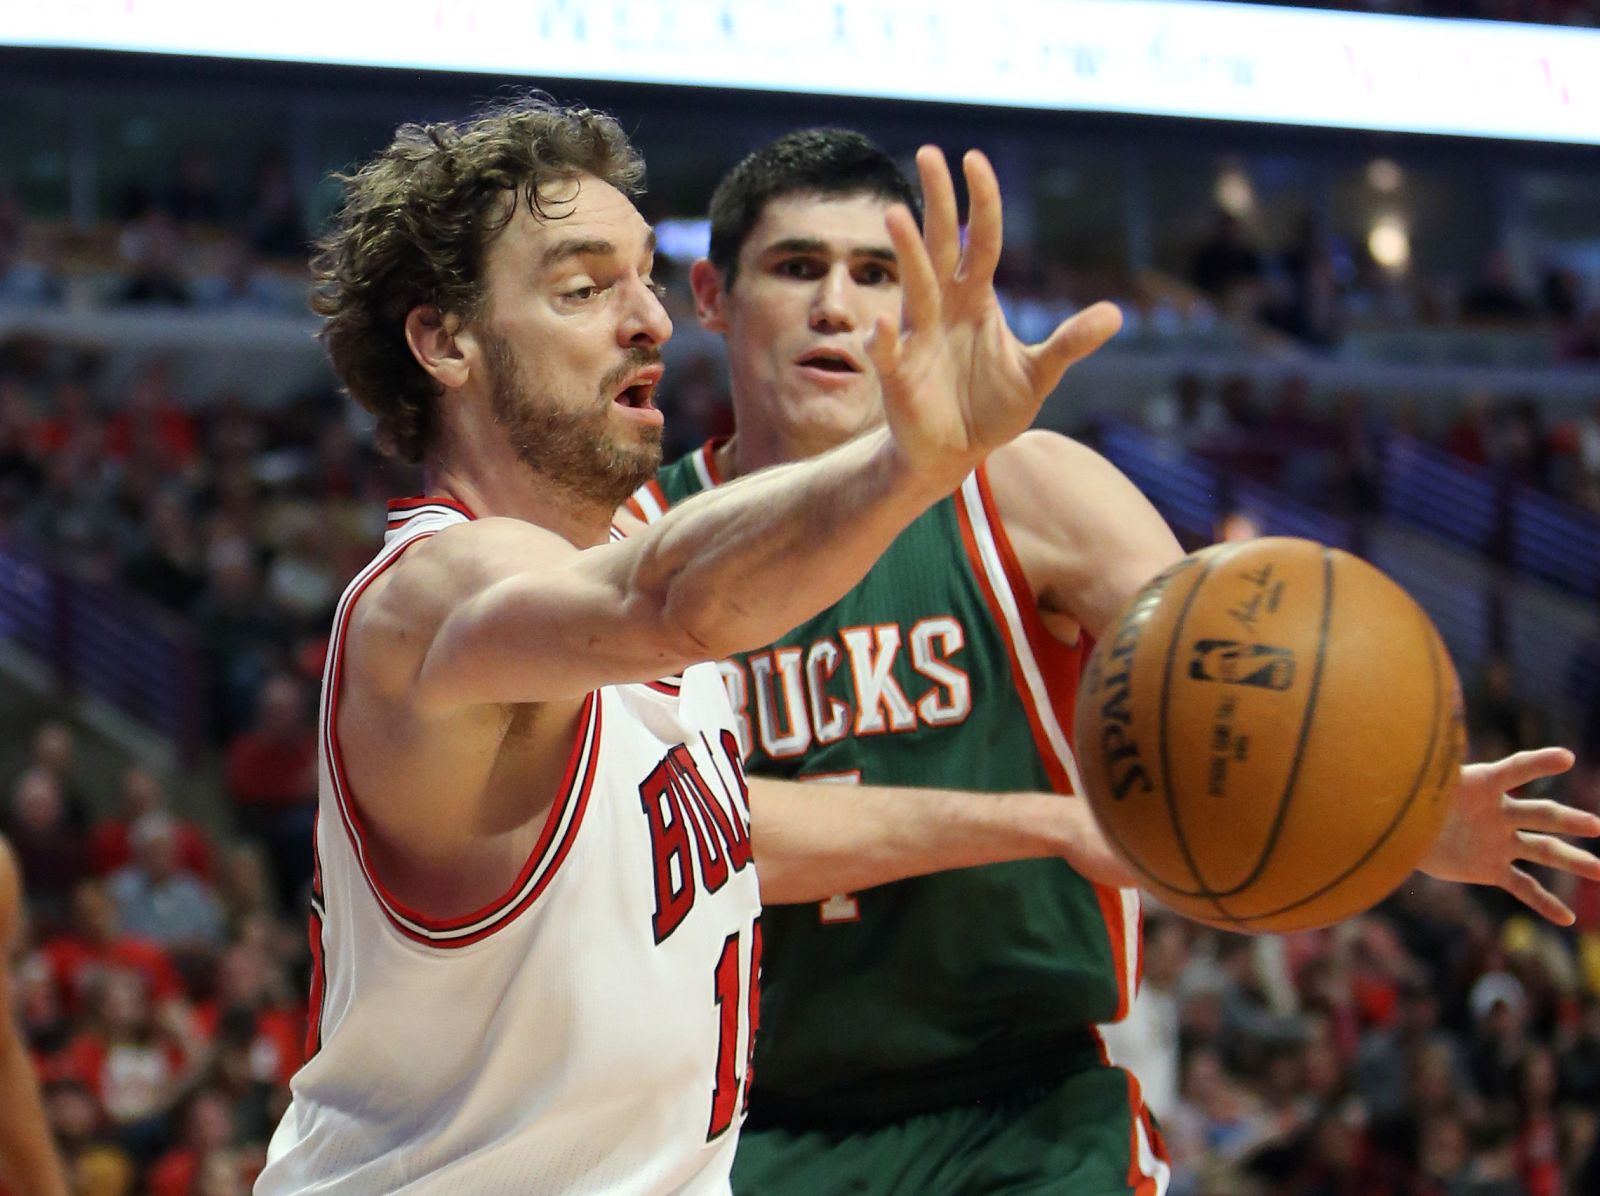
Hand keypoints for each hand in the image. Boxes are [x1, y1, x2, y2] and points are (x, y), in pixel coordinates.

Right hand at [867, 146, 1121, 484]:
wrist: (955, 453)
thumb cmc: (992, 407)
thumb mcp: (1040, 374)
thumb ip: (1070, 343)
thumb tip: (1116, 314)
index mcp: (976, 298)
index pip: (980, 239)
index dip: (981, 201)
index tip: (974, 158)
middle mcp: (942, 307)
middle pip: (939, 245)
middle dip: (936, 201)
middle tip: (930, 153)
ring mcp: (917, 337)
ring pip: (913, 287)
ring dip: (907, 254)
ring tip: (897, 215)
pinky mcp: (899, 376)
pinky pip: (889, 352)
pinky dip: (884, 341)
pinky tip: (882, 328)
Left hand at [1419, 747, 1599, 924]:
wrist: (1402, 829)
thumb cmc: (1409, 797)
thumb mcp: (1416, 779)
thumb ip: (1422, 765)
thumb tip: (1401, 733)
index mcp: (1482, 785)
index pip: (1515, 769)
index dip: (1538, 763)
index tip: (1566, 757)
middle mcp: (1500, 812)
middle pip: (1540, 814)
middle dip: (1567, 820)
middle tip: (1595, 825)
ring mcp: (1500, 841)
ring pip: (1544, 850)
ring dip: (1573, 861)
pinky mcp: (1491, 868)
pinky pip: (1524, 886)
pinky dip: (1544, 903)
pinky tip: (1567, 919)